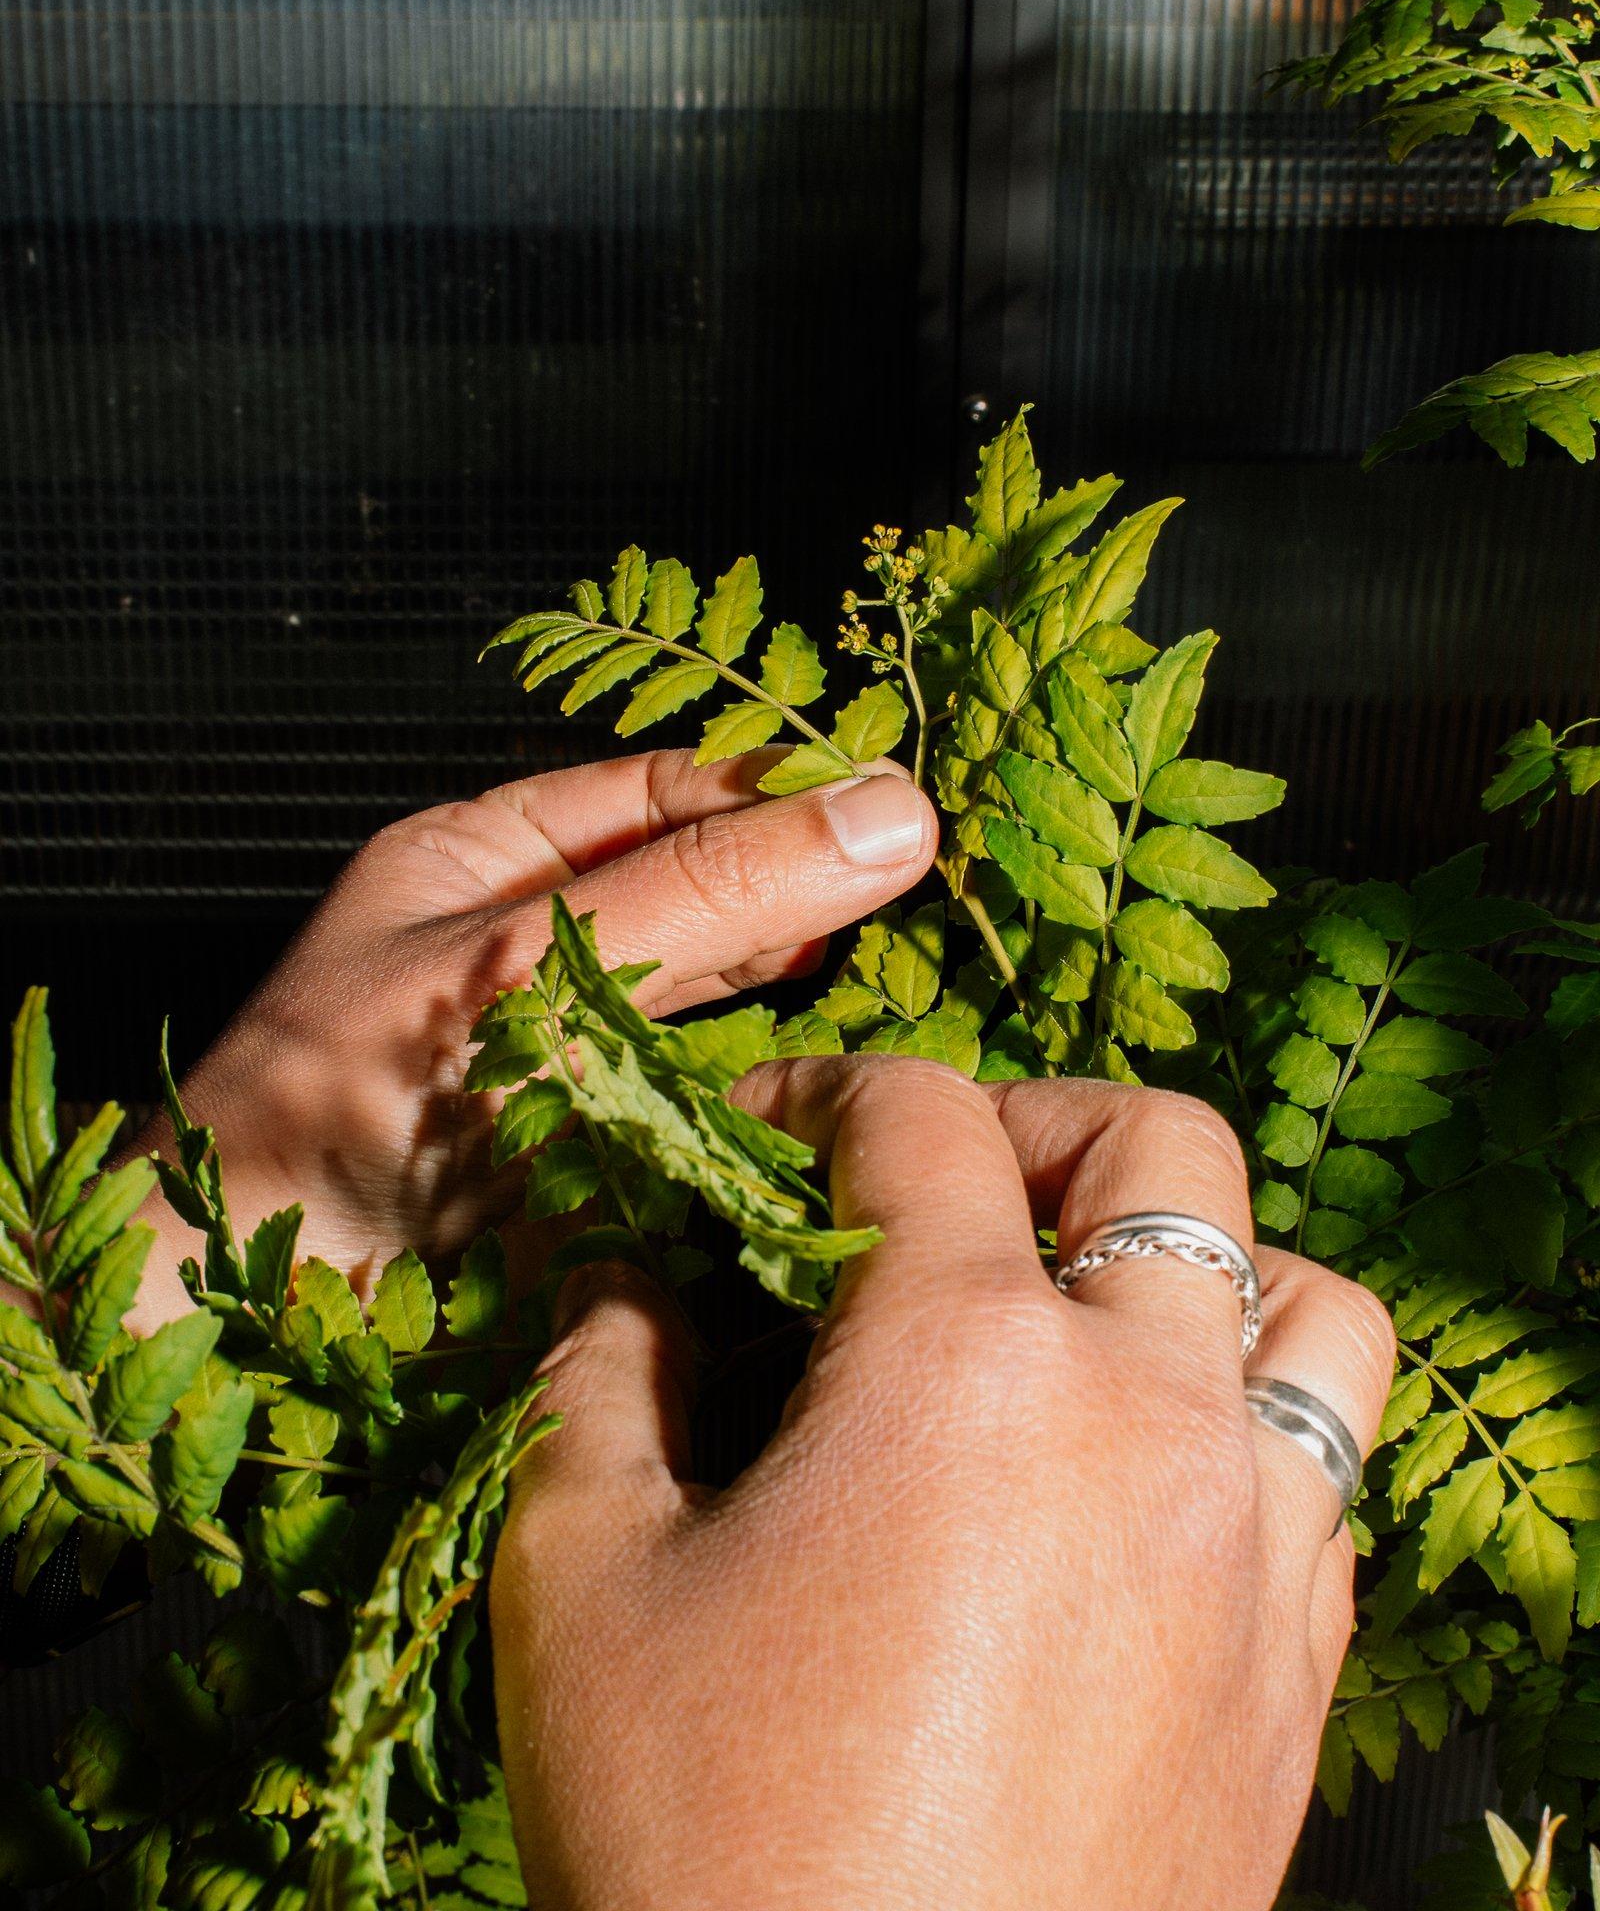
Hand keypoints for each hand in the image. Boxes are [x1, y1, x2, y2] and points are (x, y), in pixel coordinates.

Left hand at [127, 753, 934, 1328]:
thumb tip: (889, 813)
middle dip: (789, 877)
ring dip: (780, 971)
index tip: (898, 807)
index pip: (662, 793)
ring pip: (697, 984)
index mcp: (481, 859)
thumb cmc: (349, 1107)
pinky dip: (752, 1071)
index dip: (777, 792)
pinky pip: (688, 1086)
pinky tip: (808, 1062)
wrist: (235, 1303)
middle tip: (914, 880)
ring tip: (876, 956)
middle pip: (686, 880)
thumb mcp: (533, 966)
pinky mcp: (577, 1147)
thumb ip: (708, 894)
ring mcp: (551, 1045)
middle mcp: (521, 941)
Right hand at [489, 1061, 1395, 1910]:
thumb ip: (599, 1380)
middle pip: (1162, 1145)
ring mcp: (1252, 1544)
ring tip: (1093, 1312)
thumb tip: (627, 1284)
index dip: (822, 1089)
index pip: (920, 1118)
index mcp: (964, 1360)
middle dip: (1038, 1123)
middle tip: (939, 1187)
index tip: (760, 1131)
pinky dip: (1252, 1418)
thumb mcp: (580, 1583)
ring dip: (1206, 1263)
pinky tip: (1142, 1481)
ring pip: (1309, 1301)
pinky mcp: (1297, 1669)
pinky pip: (1330, 1471)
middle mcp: (1146, 1415)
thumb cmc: (706, 1845)